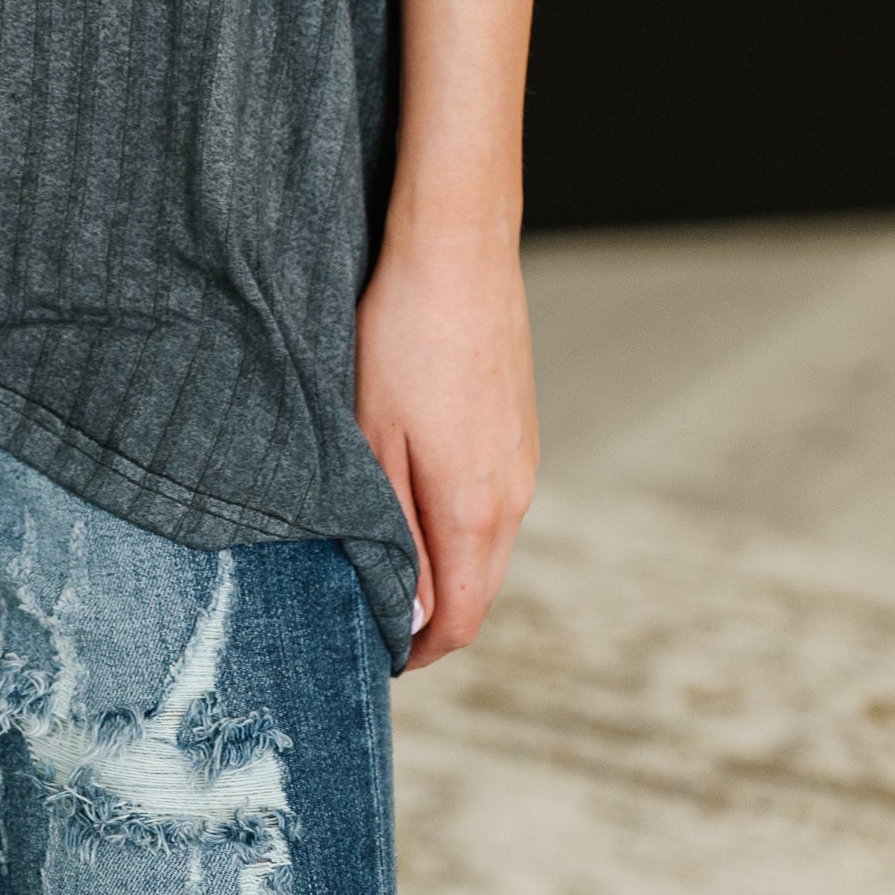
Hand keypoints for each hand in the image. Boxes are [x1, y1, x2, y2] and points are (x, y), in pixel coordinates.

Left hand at [354, 217, 537, 668]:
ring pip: (489, 540)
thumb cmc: (403, 337)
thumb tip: (414, 613)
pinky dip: (460, 514)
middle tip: (370, 602)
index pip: (459, 620)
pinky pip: (495, 496)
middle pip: (480, 588)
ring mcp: (524, 457)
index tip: (374, 647)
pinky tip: (416, 481)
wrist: (458, 245)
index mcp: (477, 511)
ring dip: (446, 558)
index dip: (417, 649)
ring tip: (386, 540)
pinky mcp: (520, 423)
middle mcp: (516, 495)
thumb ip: (395, 532)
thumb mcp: (376, 438)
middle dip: (431, 610)